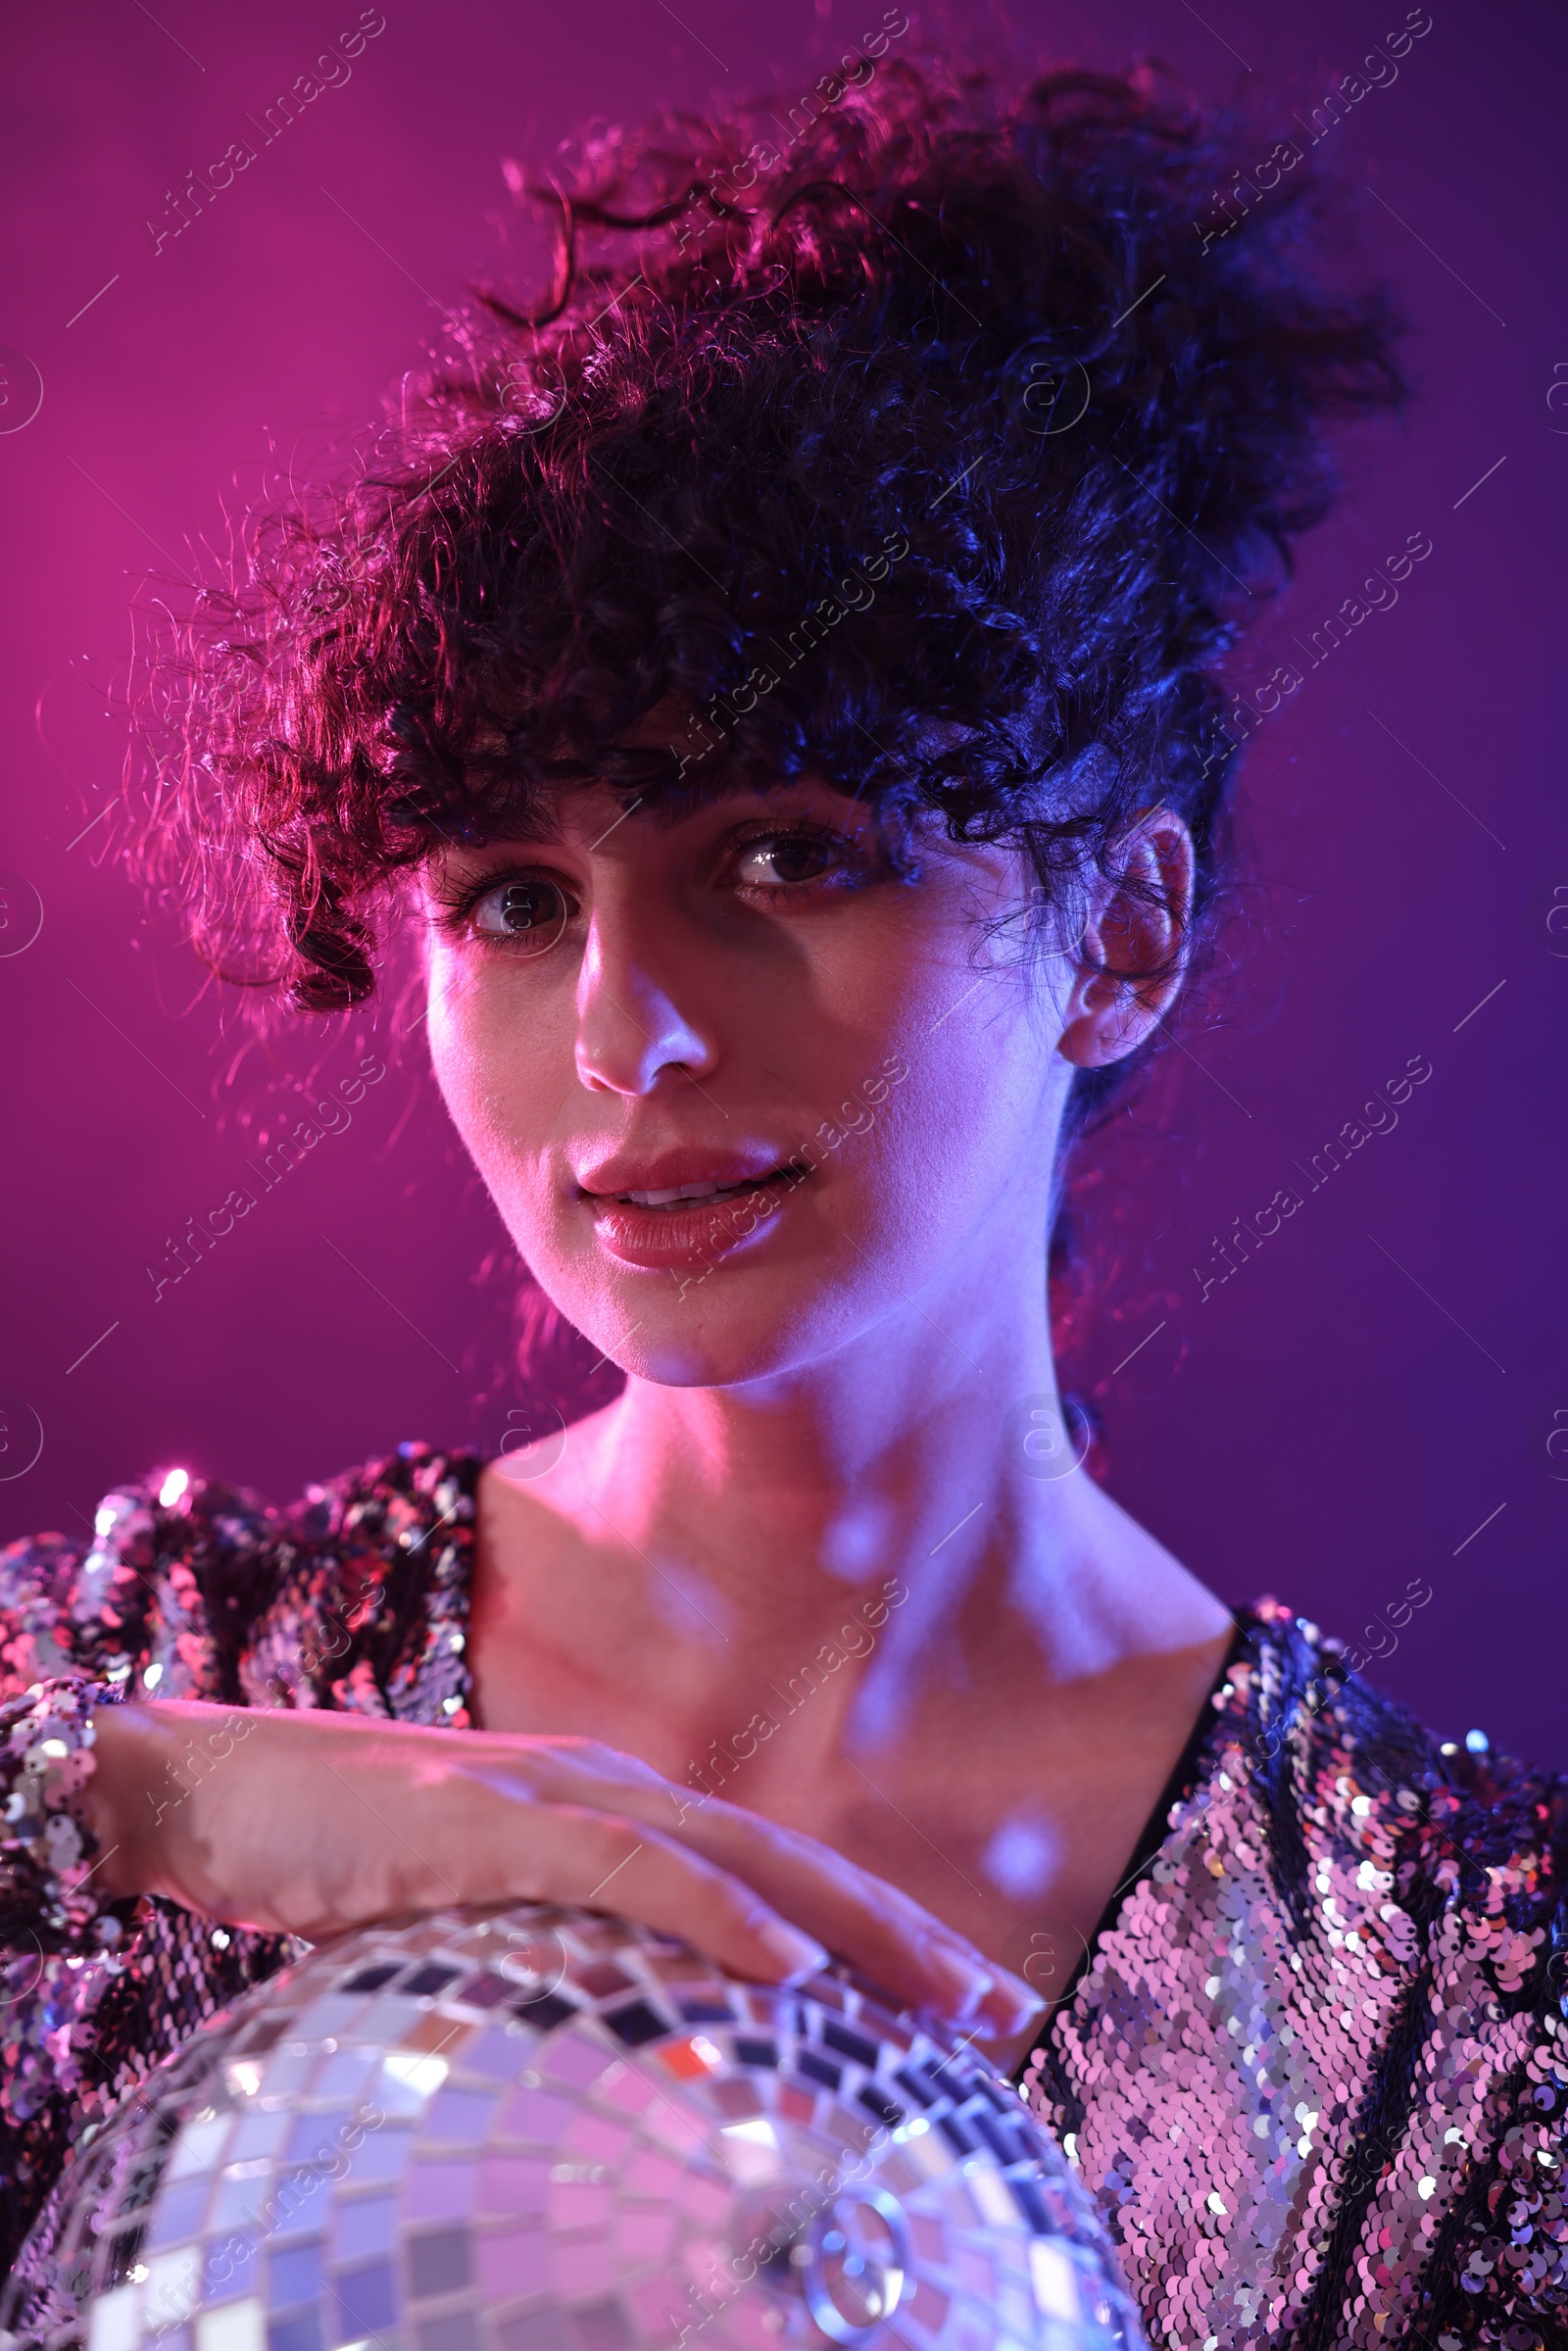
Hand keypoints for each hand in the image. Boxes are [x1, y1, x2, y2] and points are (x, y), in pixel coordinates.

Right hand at [85, 1700, 1035, 2039]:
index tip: (958, 2004)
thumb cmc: (333, 1860)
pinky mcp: (496, 1822)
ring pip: (741, 1858)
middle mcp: (608, 1789)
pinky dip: (719, 1915)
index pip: (768, 1875)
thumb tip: (623, 2047)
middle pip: (789, 1861)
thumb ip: (549, 1956)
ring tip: (947, 1998)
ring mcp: (556, 1796)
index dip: (871, 1932)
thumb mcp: (463, 1916)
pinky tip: (786, 1967)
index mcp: (610, 1811)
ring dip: (854, 1927)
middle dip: (905, 1934)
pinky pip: (631, 1870)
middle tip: (1002, 2011)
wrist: (208, 1787)